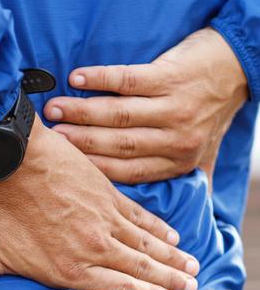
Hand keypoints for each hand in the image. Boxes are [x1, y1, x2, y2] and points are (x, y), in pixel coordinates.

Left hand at [0, 116, 198, 289]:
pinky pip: (141, 216)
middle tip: (193, 286)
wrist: (6, 158)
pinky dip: (159, 227)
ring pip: (147, 244)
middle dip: (171, 281)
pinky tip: (171, 234)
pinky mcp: (106, 194)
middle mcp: (94, 248)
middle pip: (142, 269)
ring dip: (172, 257)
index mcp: (68, 270)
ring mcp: (104, 219)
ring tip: (192, 265)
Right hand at [44, 27, 247, 184]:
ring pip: (120, 115)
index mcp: (179, 161)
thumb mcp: (204, 152)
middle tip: (53, 139)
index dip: (95, 170)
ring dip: (83, 112)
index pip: (129, 172)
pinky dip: (101, 79)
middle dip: (81, 142)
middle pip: (119, 145)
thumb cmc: (212, 111)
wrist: (237, 68)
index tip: (67, 168)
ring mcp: (174, 107)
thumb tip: (173, 220)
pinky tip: (77, 79)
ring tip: (55, 109)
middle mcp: (177, 138)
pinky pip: (129, 79)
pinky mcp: (171, 77)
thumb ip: (185, 178)